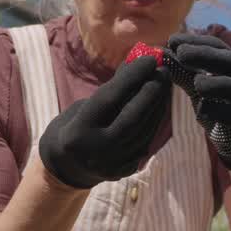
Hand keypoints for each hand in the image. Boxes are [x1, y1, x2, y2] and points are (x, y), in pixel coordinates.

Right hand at [39, 55, 170, 187]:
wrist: (67, 167)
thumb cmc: (76, 125)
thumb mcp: (85, 106)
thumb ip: (110, 91)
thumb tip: (137, 64)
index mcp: (79, 131)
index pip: (110, 98)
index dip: (133, 76)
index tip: (150, 59)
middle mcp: (97, 151)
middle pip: (133, 117)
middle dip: (151, 91)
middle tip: (163, 71)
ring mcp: (113, 164)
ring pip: (144, 130)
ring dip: (158, 104)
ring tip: (163, 84)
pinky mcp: (126, 171)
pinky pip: (146, 141)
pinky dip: (154, 121)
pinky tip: (159, 104)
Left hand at [166, 31, 230, 175]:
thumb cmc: (221, 107)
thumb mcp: (202, 87)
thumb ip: (185, 71)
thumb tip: (162, 53)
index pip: (218, 45)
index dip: (195, 41)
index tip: (172, 40)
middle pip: (228, 61)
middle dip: (204, 55)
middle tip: (181, 53)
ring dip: (214, 83)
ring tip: (196, 83)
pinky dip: (218, 112)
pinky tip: (201, 111)